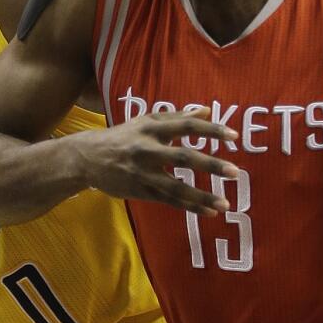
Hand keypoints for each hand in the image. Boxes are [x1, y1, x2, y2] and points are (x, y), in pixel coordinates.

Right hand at [71, 112, 238, 214]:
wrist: (87, 157)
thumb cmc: (123, 136)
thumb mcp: (146, 121)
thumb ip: (177, 116)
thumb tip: (207, 110)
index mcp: (151, 127)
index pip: (186, 125)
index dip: (210, 129)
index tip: (233, 135)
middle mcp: (147, 149)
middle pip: (183, 157)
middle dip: (210, 165)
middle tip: (235, 172)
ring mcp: (142, 172)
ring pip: (176, 186)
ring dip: (202, 196)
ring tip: (225, 205)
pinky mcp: (139, 190)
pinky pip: (168, 200)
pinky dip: (189, 206)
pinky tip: (209, 212)